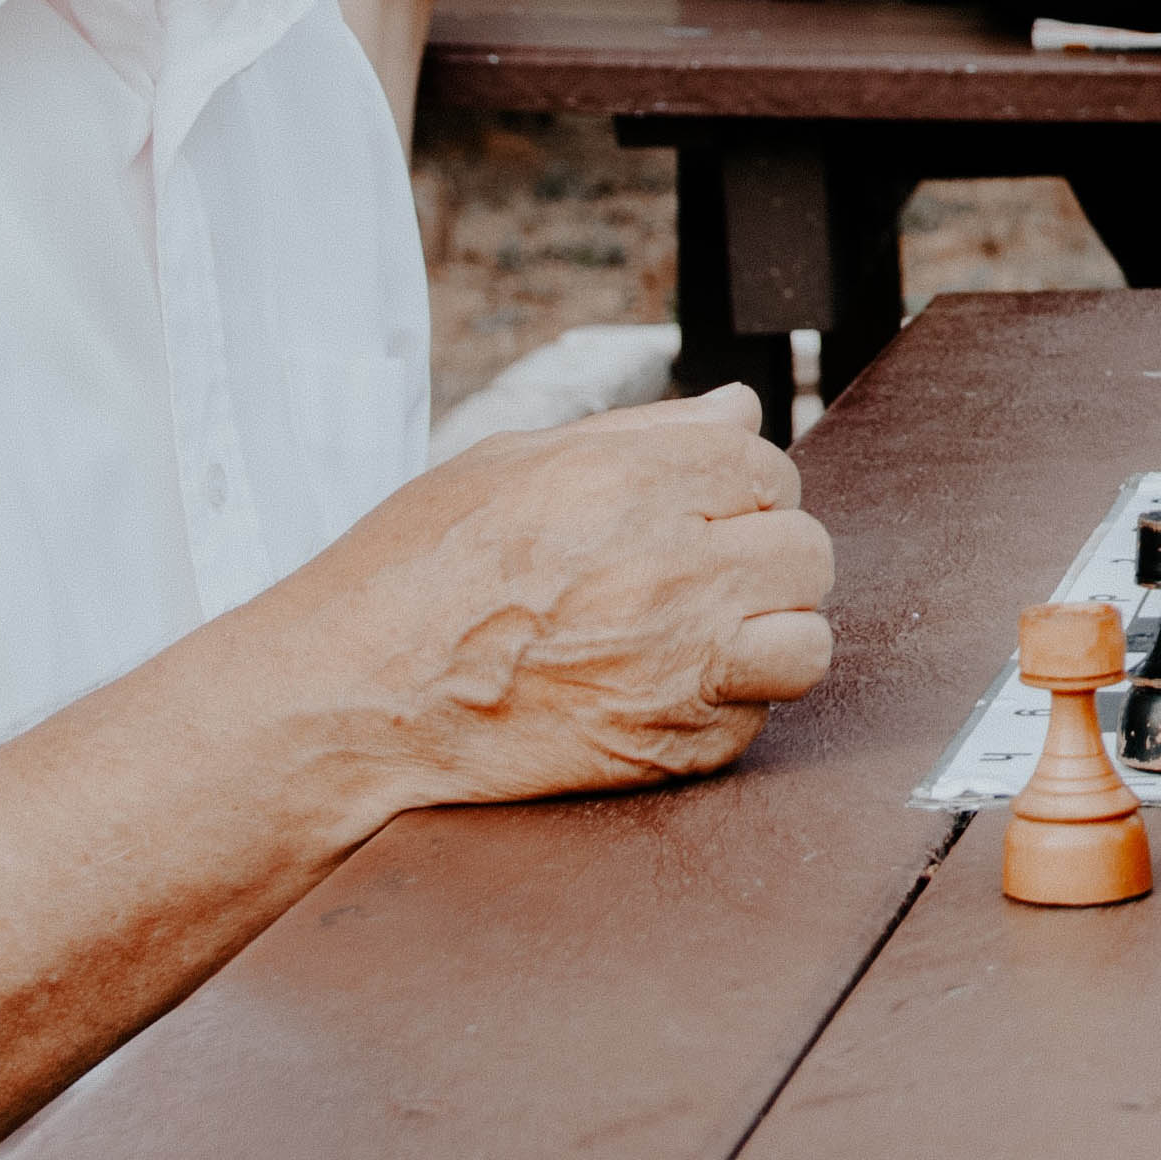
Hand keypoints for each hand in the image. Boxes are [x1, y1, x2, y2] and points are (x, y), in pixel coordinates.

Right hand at [249, 383, 835, 806]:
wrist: (352, 706)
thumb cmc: (411, 576)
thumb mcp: (510, 465)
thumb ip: (641, 435)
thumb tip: (739, 412)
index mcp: (630, 484)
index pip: (764, 464)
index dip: (733, 487)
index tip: (693, 511)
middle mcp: (670, 571)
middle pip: (804, 548)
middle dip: (761, 554)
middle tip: (698, 573)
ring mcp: (678, 666)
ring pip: (809, 638)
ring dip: (770, 633)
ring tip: (707, 636)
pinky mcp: (671, 747)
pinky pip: (759, 719)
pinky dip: (727, 707)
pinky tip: (663, 691)